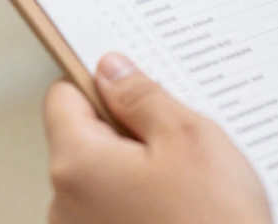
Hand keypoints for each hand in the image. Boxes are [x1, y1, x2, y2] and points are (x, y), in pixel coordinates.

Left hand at [42, 53, 271, 223]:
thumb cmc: (215, 222)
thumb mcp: (188, 137)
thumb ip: (142, 96)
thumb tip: (111, 69)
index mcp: (76, 164)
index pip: (62, 97)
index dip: (99, 84)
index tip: (133, 85)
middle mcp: (63, 207)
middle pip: (84, 142)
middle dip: (128, 135)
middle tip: (181, 144)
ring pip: (103, 183)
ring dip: (139, 176)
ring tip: (190, 190)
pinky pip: (115, 217)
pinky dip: (143, 210)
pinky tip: (183, 215)